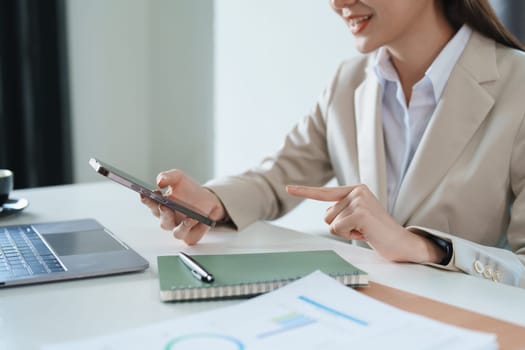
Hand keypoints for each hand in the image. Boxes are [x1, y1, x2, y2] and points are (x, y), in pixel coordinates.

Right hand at [141, 169, 225, 244]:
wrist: (206, 198)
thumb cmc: (188, 189)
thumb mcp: (178, 178)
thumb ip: (168, 177)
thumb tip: (160, 181)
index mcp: (161, 206)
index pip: (151, 205)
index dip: (147, 200)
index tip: (145, 194)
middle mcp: (169, 220)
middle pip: (163, 222)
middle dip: (164, 214)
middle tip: (165, 206)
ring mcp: (180, 230)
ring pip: (178, 233)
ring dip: (183, 227)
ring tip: (190, 218)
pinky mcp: (192, 236)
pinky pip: (196, 235)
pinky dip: (202, 228)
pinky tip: (208, 218)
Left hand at [286, 184, 443, 262]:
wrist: (401, 243)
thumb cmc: (377, 232)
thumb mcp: (357, 217)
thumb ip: (342, 211)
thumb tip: (326, 215)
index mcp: (355, 190)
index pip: (325, 192)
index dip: (304, 191)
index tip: (287, 188)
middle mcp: (357, 191)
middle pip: (326, 215)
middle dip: (340, 227)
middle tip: (362, 228)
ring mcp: (359, 200)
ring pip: (331, 223)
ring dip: (346, 232)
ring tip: (365, 230)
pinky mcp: (360, 212)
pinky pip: (337, 229)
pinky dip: (349, 235)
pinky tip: (366, 233)